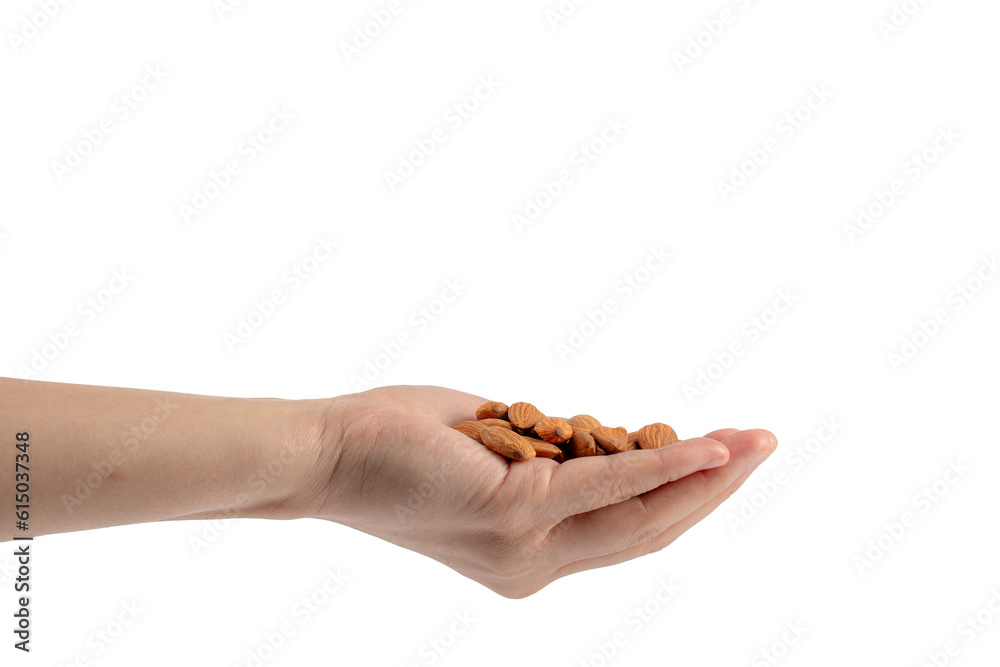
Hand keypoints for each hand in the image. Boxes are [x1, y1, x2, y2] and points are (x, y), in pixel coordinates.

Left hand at [302, 386, 775, 597]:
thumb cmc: (404, 444)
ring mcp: (526, 548)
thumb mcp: (496, 451)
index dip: (684, 496)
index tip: (724, 454)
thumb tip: (590, 437)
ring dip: (706, 476)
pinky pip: (606, 487)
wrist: (327, 454)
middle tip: (764, 445)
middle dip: (715, 491)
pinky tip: (707, 446)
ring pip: (641, 518)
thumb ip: (548, 456)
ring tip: (755, 442)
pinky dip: (661, 466)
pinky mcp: (513, 513)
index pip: (625, 530)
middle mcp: (534, 566)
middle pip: (648, 533)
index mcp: (530, 555)